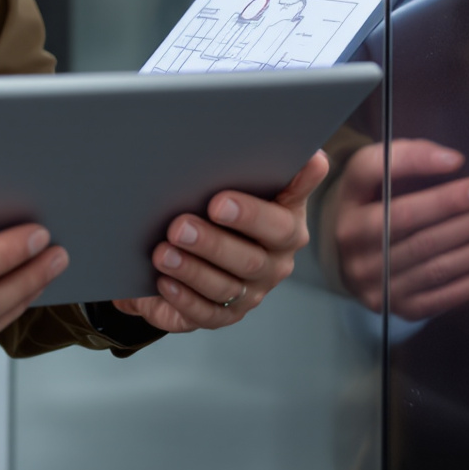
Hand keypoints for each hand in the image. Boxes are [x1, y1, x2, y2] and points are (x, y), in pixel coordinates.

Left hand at [112, 151, 329, 332]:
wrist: (193, 243)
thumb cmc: (218, 202)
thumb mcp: (237, 181)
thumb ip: (264, 168)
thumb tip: (306, 155)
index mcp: (285, 225)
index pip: (281, 220)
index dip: (254, 214)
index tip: (221, 201)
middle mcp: (274, 262)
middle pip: (251, 259)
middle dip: (213, 243)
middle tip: (180, 225)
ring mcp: (251, 292)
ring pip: (225, 287)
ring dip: (192, 270)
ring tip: (162, 252)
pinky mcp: (225, 314)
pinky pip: (207, 314)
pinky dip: (184, 299)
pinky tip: (165, 282)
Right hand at [332, 141, 468, 320]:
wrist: (354, 260)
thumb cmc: (375, 207)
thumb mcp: (375, 176)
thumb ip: (405, 158)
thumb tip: (453, 161)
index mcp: (349, 203)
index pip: (374, 175)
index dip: (415, 165)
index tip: (459, 161)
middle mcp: (356, 244)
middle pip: (416, 228)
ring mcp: (376, 282)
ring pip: (437, 264)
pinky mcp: (399, 307)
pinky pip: (446, 294)